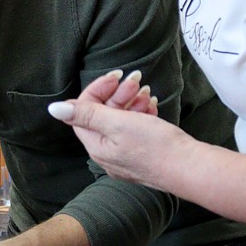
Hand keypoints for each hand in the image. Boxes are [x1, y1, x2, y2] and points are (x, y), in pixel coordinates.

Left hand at [48, 70, 186, 186]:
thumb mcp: (118, 124)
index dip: (97, 90)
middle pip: (102, 115)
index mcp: (96, 146)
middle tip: (136, 80)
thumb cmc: (157, 147)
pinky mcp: (142, 155)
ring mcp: (125, 156)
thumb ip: (86, 114)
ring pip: (120, 121)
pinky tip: (152, 106)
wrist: (191, 169)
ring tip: (147, 93)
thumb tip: (53, 109)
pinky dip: (141, 114)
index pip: (83, 111)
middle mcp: (107, 154)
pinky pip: (135, 130)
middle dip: (117, 94)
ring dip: (131, 102)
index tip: (116, 76)